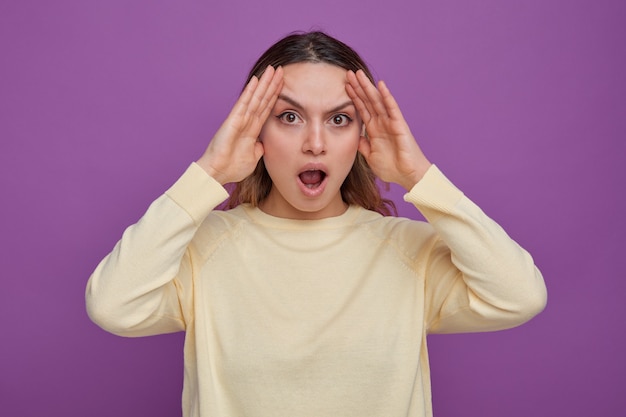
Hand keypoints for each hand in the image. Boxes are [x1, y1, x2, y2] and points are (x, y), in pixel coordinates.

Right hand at [197, 66, 283, 183]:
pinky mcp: (233, 120)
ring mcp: (240, 119)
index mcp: (252, 130)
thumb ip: (259, 148)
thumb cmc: (232, 167)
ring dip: (264, 83)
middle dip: (272, 84)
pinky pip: (244, 103)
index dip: (275, 95)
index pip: (266, 108)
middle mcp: (247, 121)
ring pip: (255, 97)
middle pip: (262, 99)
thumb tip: (263, 144)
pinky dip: (250, 91)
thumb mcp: (253, 157)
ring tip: (272, 69)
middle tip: (281, 69)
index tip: (284, 84)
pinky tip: (256, 80)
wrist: (219, 173)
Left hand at [346, 70, 430, 190]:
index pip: (362, 109)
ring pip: (377, 100)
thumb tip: (356, 137)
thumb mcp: (370, 157)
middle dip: (358, 87)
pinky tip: (380, 85)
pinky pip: (392, 108)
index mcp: (374, 130)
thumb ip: (363, 146)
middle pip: (367, 100)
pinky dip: (386, 96)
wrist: (407, 176)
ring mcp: (390, 122)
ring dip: (368, 87)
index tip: (344, 85)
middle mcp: (382, 122)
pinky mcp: (399, 125)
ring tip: (359, 74)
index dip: (353, 97)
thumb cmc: (392, 168)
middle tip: (348, 73)